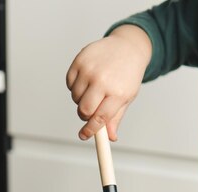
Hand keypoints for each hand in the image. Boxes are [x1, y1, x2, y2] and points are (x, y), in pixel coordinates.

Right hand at [66, 25, 151, 140]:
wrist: (127, 47)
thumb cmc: (127, 74)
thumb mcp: (126, 98)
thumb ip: (115, 118)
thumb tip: (110, 137)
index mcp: (117, 93)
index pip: (99, 119)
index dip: (90, 130)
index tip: (83, 135)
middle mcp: (103, 80)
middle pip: (84, 110)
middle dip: (85, 115)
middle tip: (90, 111)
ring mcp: (90, 69)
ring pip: (75, 97)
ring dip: (81, 100)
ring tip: (92, 91)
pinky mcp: (80, 60)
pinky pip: (70, 84)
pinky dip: (75, 87)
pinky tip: (86, 81)